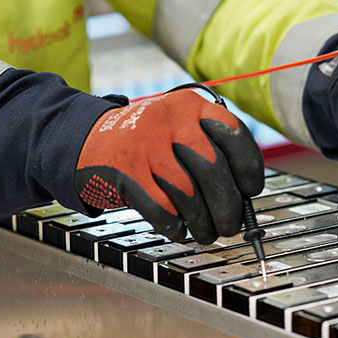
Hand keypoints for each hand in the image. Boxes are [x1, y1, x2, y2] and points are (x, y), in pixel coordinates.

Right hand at [73, 89, 264, 244]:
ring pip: (189, 194)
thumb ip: (209, 149)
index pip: (235, 135)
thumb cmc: (145, 142)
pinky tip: (179, 230)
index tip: (250, 191)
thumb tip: (242, 195)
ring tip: (205, 232)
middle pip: (213, 171)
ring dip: (202, 223)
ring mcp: (145, 144)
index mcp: (190, 105)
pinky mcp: (126, 170)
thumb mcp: (178, 128)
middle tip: (229, 225)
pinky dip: (175, 226)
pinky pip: (162, 208)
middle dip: (227, 208)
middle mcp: (170, 119)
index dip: (248, 169)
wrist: (87, 138)